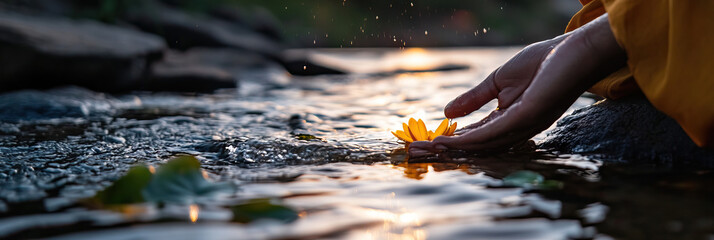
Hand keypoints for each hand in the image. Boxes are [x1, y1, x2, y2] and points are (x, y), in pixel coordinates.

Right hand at [410, 14, 625, 154]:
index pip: (476, 136)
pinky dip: (473, 138)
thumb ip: (474, 98)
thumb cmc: (543, 62)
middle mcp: (517, 129)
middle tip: (416, 151)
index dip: (450, 141)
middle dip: (445, 150)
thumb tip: (446, 113)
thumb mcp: (498, 81)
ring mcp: (524, 124)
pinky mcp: (529, 115)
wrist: (575, 50)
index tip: (426, 143)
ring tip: (427, 148)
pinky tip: (453, 140)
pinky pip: (496, 132)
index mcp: (510, 120)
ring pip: (484, 144)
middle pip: (477, 146)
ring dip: (453, 148)